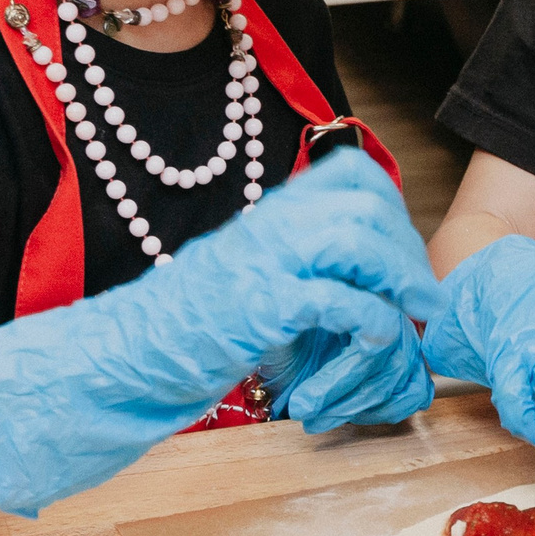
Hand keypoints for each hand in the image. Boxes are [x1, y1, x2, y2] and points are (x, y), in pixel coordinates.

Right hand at [0, 149, 447, 515]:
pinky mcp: (256, 308)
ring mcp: (261, 263)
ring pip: (359, 241)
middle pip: (367, 202)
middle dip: (409, 248)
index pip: (350, 173)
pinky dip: (371, 321)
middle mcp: (267, 226)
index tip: (404, 254)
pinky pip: (338, 300)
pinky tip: (376, 343)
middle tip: (424, 295)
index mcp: (267, 215)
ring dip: (401, 278)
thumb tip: (351, 283)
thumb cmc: (177, 336)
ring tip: (415, 317)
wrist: (111, 362)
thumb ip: (291, 268)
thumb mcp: (242, 283)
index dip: (391, 205)